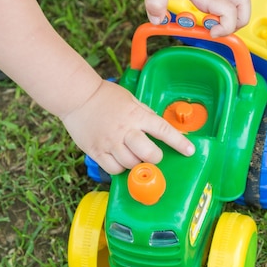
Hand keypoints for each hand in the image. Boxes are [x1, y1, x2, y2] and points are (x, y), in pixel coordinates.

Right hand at [61, 80, 195, 174]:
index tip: (189, 151)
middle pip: (149, 154)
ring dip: (136, 164)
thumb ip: (145, 114)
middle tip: (152, 155)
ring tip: (132, 155)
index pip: (163, 130)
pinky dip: (120, 169)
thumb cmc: (105, 96)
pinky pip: (114, 169)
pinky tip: (119, 160)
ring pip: (131, 164)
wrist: (77, 96)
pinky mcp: (97, 151)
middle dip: (155, 158)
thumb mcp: (131, 99)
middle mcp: (125, 130)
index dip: (179, 142)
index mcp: (137, 115)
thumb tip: (159, 128)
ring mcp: (110, 142)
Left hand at [144, 0, 250, 36]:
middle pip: (244, 9)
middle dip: (234, 26)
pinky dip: (230, 12)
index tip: (210, 32)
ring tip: (218, 24)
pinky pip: (236, 1)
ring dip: (236, 18)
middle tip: (217, 30)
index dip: (224, 28)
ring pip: (243, 4)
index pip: (229, 12)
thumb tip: (157, 21)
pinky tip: (212, 14)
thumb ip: (154, 2)